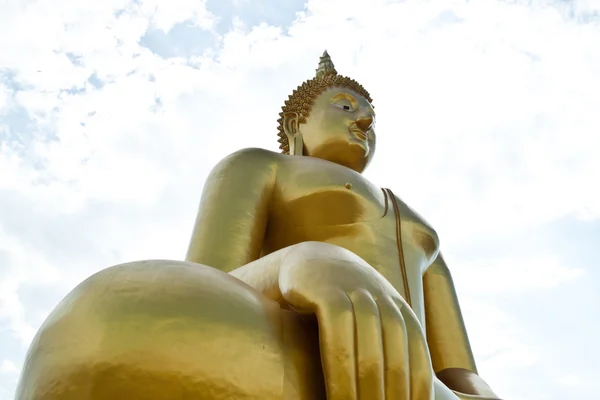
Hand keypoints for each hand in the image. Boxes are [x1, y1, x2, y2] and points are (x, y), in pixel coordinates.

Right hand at [279, 242, 434, 399]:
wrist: (307, 261)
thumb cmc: (340, 302)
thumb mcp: (370, 320)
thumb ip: (389, 348)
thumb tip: (410, 393)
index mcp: (399, 311)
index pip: (417, 357)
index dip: (416, 390)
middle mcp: (383, 299)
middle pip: (395, 356)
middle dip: (391, 397)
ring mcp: (355, 291)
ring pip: (368, 347)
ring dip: (366, 390)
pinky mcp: (326, 289)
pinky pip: (337, 332)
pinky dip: (340, 367)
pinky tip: (337, 395)